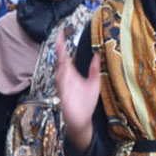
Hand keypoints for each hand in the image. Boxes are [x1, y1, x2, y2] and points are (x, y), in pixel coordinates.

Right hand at [55, 32, 100, 152]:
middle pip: (60, 63)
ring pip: (60, 73)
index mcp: (71, 75)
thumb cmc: (86, 102)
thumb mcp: (94, 83)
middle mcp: (65, 79)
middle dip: (59, 52)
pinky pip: (62, 87)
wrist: (82, 120)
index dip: (62, 47)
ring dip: (60, 64)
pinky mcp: (64, 98)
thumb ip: (94, 69)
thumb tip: (97, 55)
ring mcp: (63, 88)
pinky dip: (62, 80)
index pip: (65, 57)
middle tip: (59, 40)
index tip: (61, 35)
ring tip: (62, 53)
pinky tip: (63, 73)